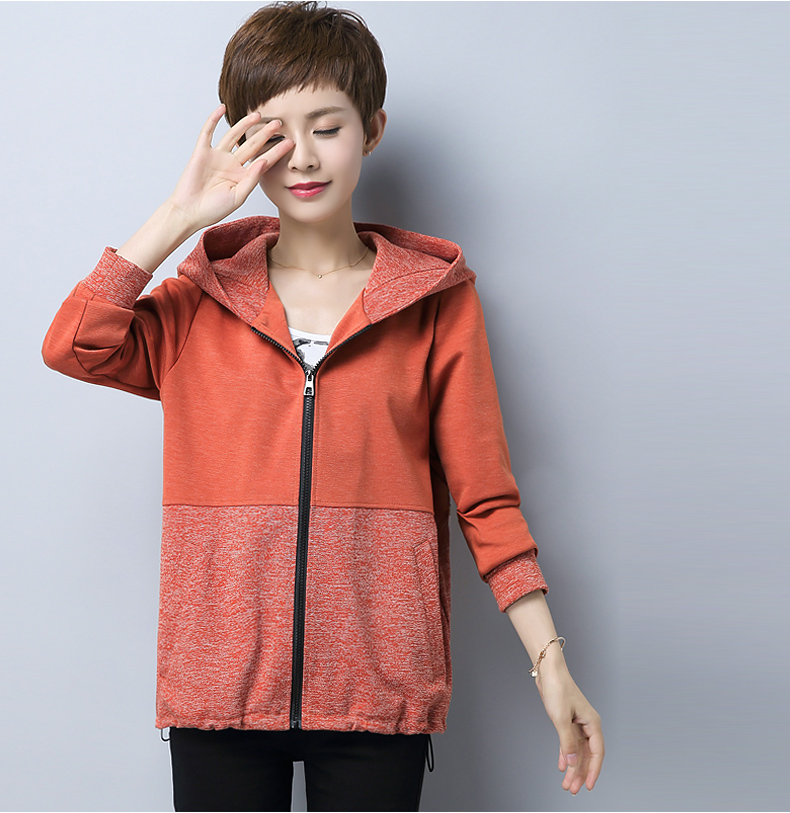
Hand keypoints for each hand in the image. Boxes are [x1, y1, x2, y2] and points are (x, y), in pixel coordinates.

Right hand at [167, 104, 292, 231]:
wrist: (189, 212)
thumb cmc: (213, 209)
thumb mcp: (238, 197)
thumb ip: (251, 179)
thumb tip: (264, 161)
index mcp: (243, 177)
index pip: (263, 160)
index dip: (277, 152)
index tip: (291, 142)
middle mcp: (232, 165)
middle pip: (251, 145)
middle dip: (265, 134)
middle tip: (279, 123)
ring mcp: (217, 157)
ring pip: (233, 136)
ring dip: (244, 124)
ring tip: (258, 114)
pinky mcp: (202, 153)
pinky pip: (208, 133)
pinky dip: (214, 120)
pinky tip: (222, 109)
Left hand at [536, 665, 603, 793]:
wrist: (548, 671)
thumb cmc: (558, 688)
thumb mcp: (561, 718)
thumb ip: (567, 741)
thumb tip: (572, 762)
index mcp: (593, 723)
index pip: (597, 753)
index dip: (593, 771)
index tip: (588, 785)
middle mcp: (588, 725)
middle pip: (587, 755)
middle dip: (580, 773)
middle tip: (573, 789)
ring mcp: (578, 724)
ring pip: (578, 751)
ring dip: (572, 767)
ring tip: (567, 783)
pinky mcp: (568, 721)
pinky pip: (569, 743)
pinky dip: (565, 754)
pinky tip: (561, 766)